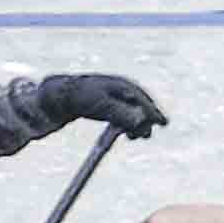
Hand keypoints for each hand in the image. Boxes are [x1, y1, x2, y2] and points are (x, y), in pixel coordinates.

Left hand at [43, 73, 166, 138]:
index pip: (143, 100)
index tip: (163, 123)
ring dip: (137, 123)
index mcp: (122, 85)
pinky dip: (128, 123)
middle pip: (141, 105)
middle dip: (145, 120)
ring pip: (134, 110)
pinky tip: (127, 133)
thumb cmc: (81, 98)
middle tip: (144, 136)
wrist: (60, 96)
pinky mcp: (109, 103)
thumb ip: (121, 112)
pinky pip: (125, 113)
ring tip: (133, 137)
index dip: (153, 113)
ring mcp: (116, 95)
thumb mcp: (101, 106)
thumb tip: (141, 120)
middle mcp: (122, 88)